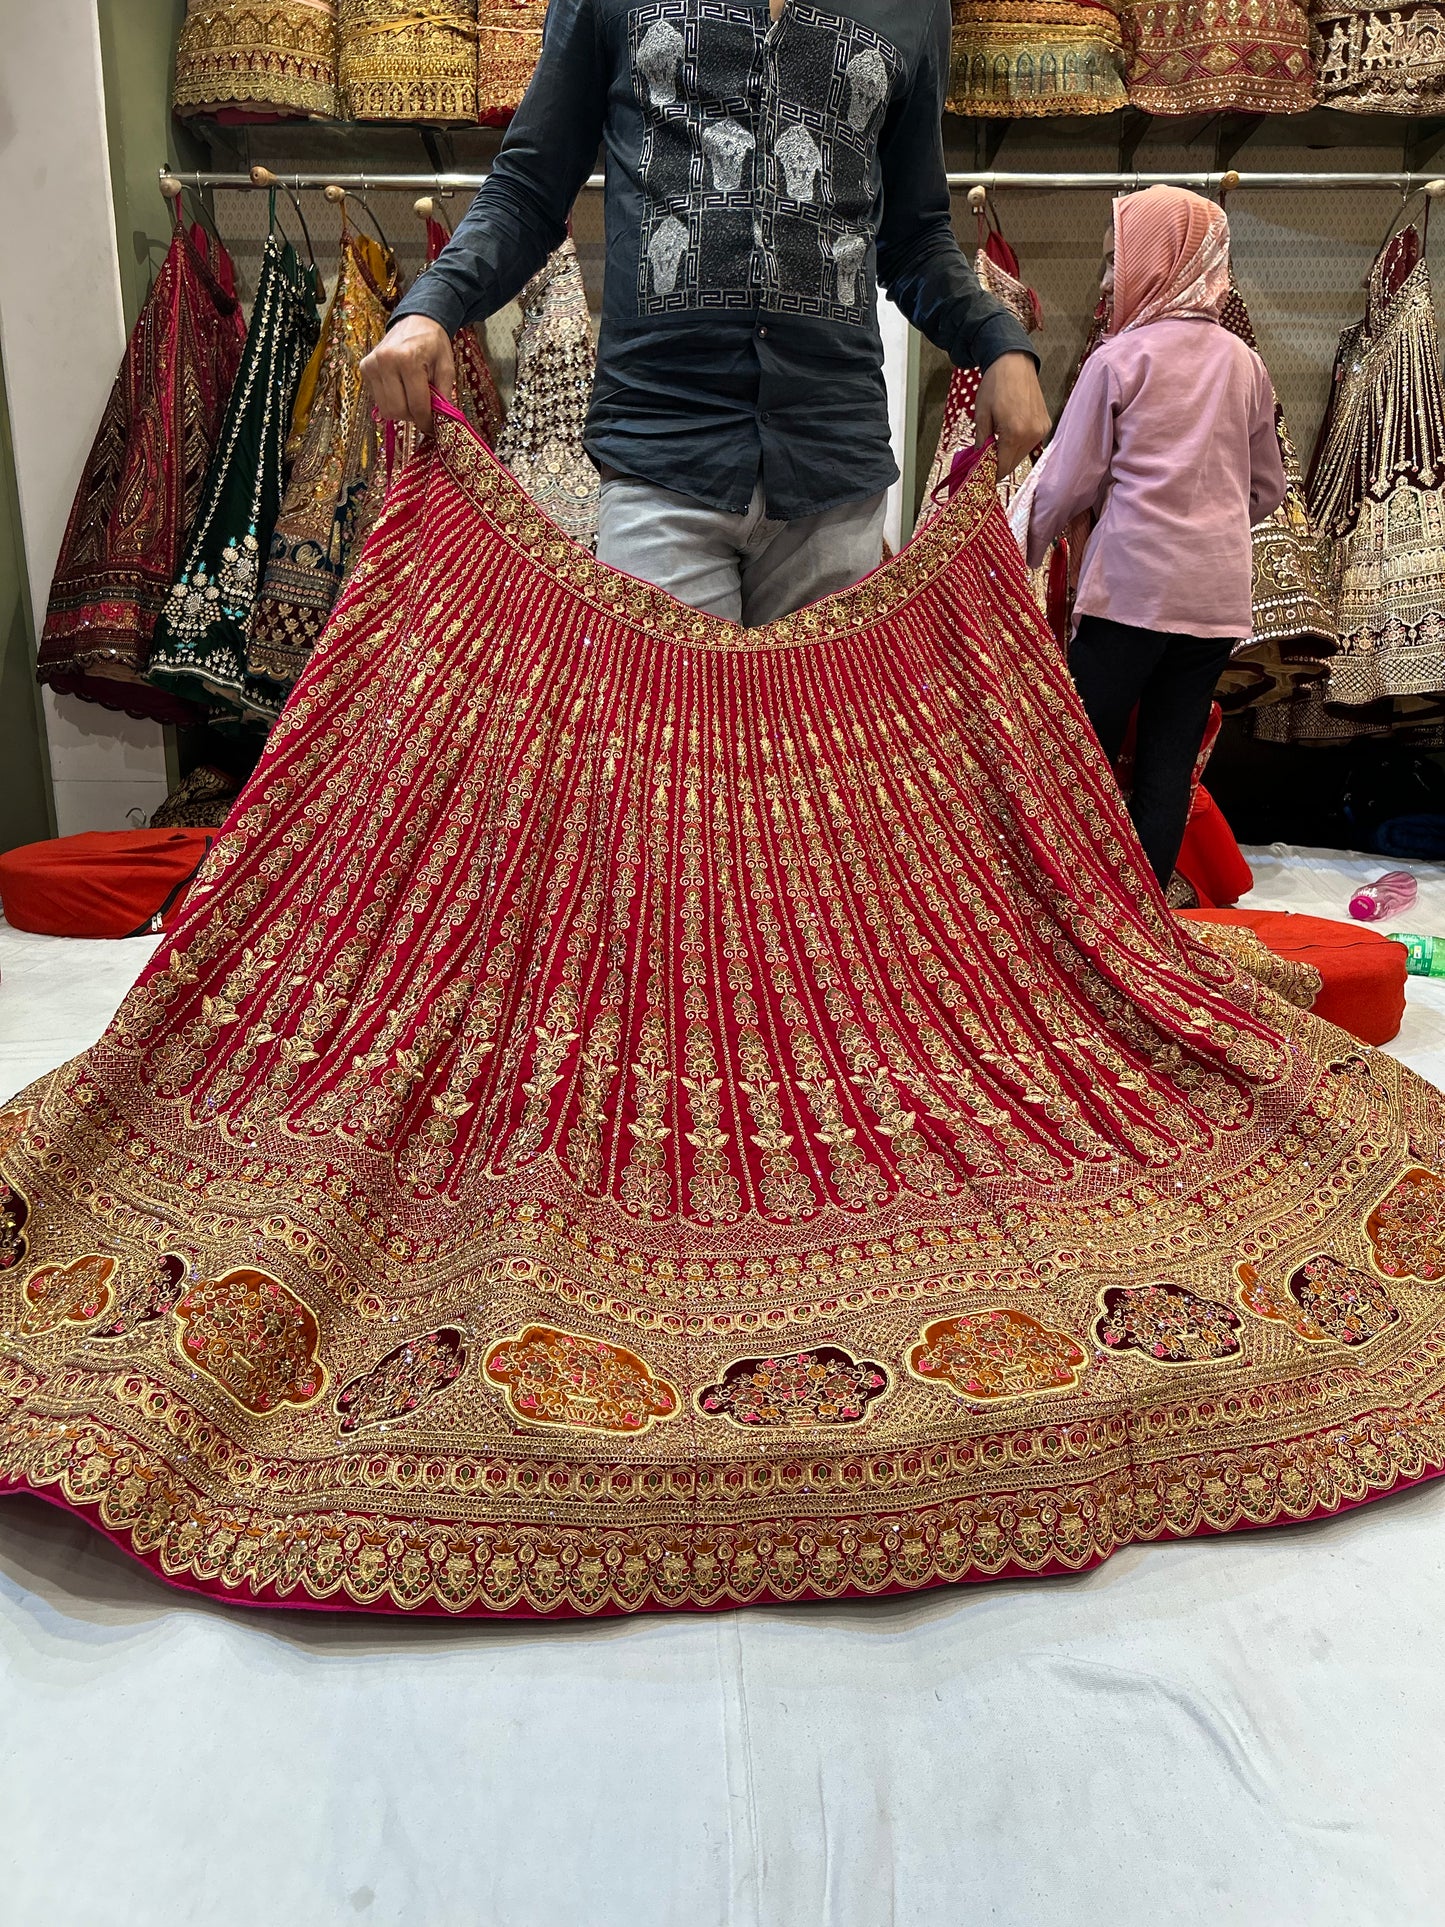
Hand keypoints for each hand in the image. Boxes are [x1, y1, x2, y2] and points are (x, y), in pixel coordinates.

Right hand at [361, 315, 455, 434]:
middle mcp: (385, 361)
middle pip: (398, 410)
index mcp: (407, 359)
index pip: (417, 406)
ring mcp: (372, 364)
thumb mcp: (446, 368)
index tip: (433, 428)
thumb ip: (444, 396)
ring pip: (385, 409)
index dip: (427, 422)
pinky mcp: (365, 368)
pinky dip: (391, 401)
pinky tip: (400, 389)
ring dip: (401, 411)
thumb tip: (441, 423)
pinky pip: (377, 399)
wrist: (416, 320)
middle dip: (413, 417)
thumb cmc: (433, 344)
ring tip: (412, 398)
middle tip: (424, 410)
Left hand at [974, 352, 1050, 476]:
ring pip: (1022, 455)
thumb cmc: (995, 385)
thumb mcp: (981, 415)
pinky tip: (1009, 434)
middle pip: (1013, 464)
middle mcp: (1032, 435)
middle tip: (985, 460)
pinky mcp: (1046, 424)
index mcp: (1014, 433)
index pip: (1002, 467)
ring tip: (996, 444)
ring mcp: (1041, 430)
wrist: (1014, 363)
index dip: (990, 474)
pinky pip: (1030, 444)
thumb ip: (981, 442)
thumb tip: (979, 461)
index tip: (980, 475)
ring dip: (1009, 455)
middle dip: (999, 465)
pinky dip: (1018, 445)